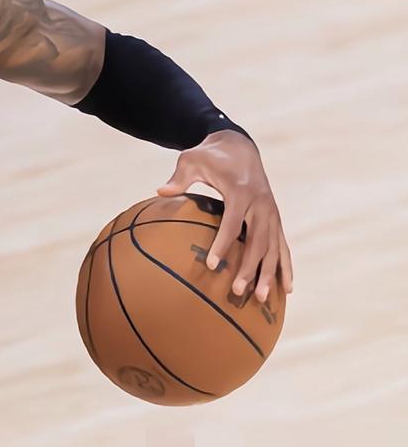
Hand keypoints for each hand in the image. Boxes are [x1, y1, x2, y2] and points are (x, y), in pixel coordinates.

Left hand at [158, 130, 293, 303]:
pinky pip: (282, 246)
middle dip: (249, 267)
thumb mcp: (191, 159)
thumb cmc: (210, 156)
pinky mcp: (275, 219)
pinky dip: (285, 266)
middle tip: (237, 291)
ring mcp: (271, 213)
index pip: (232, 222)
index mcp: (241, 191)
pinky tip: (287, 289)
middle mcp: (261, 204)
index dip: (223, 244)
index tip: (213, 265)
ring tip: (261, 299)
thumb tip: (160, 191)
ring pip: (273, 248)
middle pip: (257, 241)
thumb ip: (179, 177)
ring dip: (269, 274)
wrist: (239, 146)